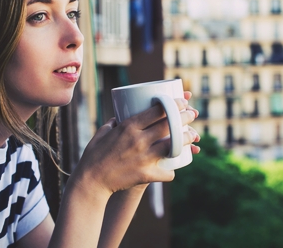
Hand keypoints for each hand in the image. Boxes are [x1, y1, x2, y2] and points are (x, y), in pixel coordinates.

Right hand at [71, 92, 199, 196]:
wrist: (90, 181)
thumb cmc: (94, 155)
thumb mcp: (103, 132)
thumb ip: (114, 123)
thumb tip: (120, 116)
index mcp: (128, 126)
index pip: (158, 110)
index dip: (174, 103)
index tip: (182, 102)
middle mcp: (138, 139)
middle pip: (170, 124)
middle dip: (185, 117)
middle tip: (192, 114)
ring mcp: (144, 157)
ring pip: (174, 145)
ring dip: (185, 140)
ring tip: (191, 137)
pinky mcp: (146, 174)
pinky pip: (167, 172)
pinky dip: (170, 171)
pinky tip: (171, 169)